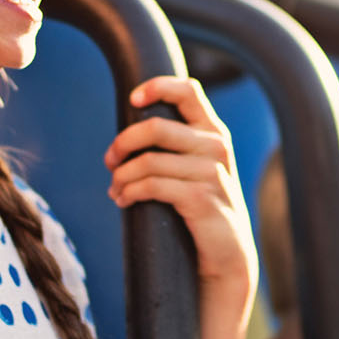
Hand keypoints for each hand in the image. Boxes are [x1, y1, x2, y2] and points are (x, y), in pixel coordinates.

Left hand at [103, 77, 256, 291]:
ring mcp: (210, 172)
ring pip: (148, 161)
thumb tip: (126, 138)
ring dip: (121, 176)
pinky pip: (151, 186)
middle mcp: (215, 146)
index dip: (158, 87)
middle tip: (110, 161)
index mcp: (214, 131)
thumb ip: (176, 145)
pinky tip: (123, 200)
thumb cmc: (202, 206)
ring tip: (115, 189)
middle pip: (156, 127)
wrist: (228, 251)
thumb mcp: (197, 167)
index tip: (133, 99)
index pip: (188, 91)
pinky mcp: (200, 198)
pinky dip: (129, 193)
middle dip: (123, 143)